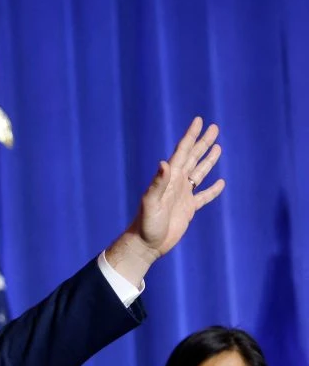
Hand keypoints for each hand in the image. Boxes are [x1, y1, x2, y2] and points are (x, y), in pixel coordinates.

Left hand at [106, 116, 224, 285]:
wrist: (146, 244)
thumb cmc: (145, 224)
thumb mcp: (151, 202)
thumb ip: (158, 183)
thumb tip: (165, 162)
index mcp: (169, 178)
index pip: (183, 152)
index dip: (191, 136)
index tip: (199, 121)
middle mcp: (177, 183)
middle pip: (194, 158)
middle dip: (203, 142)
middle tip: (214, 128)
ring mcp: (183, 195)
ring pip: (200, 173)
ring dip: (208, 160)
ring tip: (218, 147)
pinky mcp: (188, 209)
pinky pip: (204, 196)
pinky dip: (212, 189)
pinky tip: (220, 183)